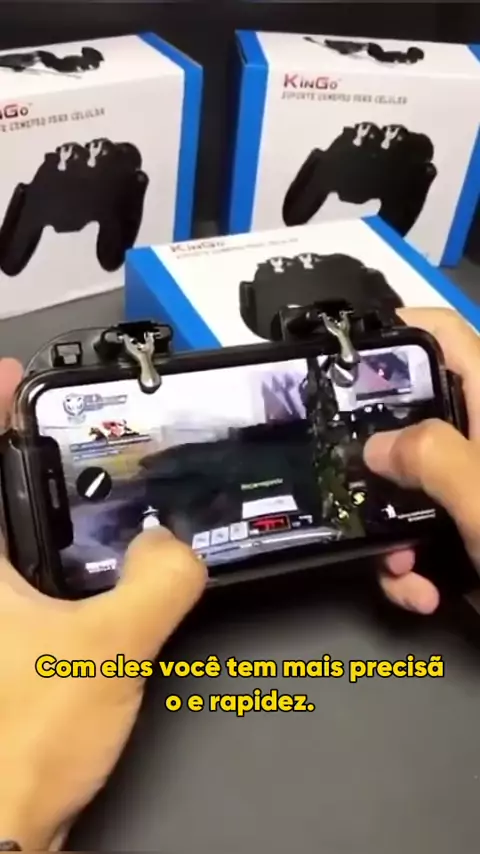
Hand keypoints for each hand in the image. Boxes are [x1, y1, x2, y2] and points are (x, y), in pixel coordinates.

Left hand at [0, 359, 206, 849]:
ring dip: (43, 508)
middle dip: (25, 456)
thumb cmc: (11, 751)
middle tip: (67, 430)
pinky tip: (94, 568)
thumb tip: (178, 546)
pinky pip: (20, 580)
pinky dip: (50, 559)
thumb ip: (158, 582)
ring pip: (10, 540)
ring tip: (90, 491)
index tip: (15, 379)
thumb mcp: (105, 647)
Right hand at [364, 308, 479, 614]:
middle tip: (352, 490)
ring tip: (400, 570)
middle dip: (376, 466)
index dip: (391, 330)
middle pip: (409, 419)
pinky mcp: (474, 525)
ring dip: (391, 532)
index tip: (339, 362)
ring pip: (409, 486)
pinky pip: (426, 530)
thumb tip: (375, 447)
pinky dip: (414, 564)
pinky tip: (423, 592)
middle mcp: (479, 436)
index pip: (440, 333)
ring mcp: (476, 483)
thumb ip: (428, 456)